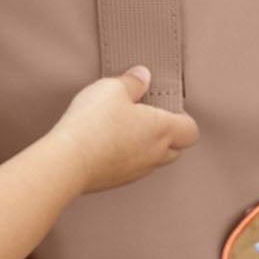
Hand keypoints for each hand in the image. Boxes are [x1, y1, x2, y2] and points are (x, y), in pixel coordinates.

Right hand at [49, 67, 197, 193]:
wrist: (67, 161)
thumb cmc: (94, 123)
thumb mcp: (112, 88)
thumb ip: (132, 82)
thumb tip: (142, 76)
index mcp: (162, 130)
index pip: (190, 131)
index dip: (183, 119)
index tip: (167, 107)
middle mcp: (153, 155)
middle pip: (175, 150)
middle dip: (167, 135)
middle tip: (146, 117)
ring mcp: (135, 172)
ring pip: (152, 161)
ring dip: (145, 147)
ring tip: (123, 130)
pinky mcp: (115, 182)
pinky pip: (129, 169)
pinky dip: (124, 158)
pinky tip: (106, 145)